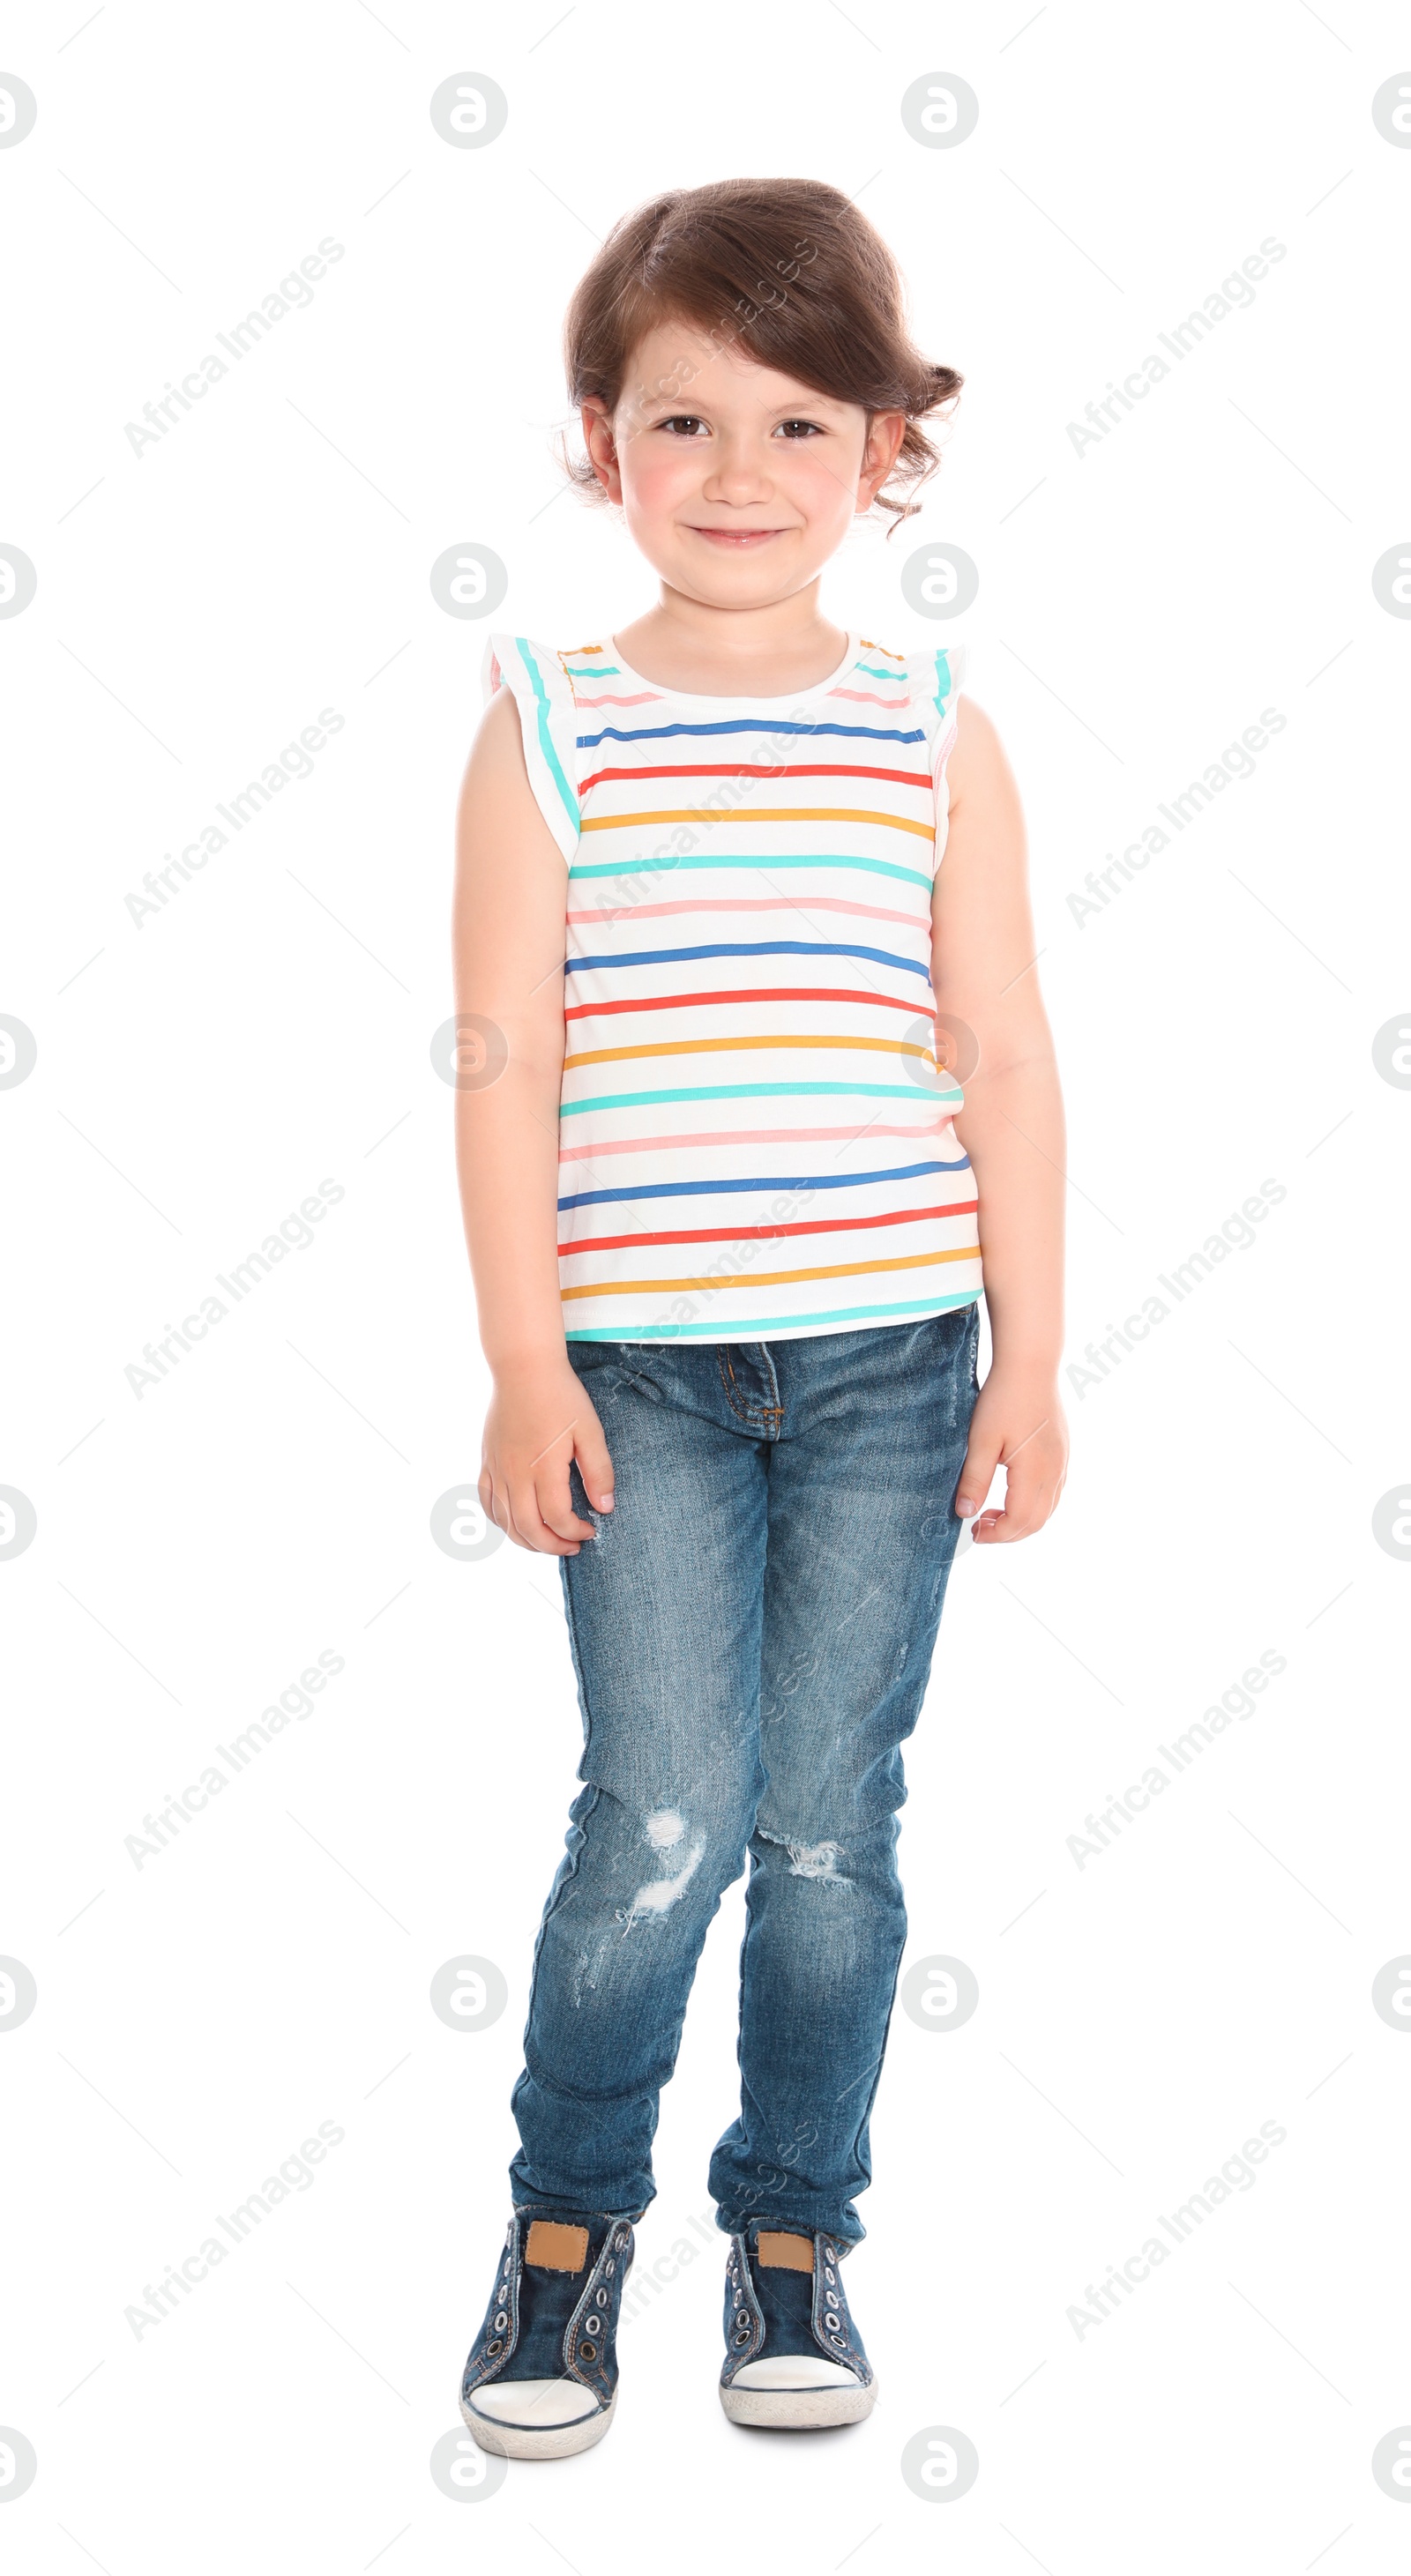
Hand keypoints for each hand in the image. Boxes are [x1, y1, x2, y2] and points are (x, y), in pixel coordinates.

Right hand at [479, 1357, 614, 1555]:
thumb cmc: (560, 1396)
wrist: (523, 1368)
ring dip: (526, 1540)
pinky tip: (516, 1523)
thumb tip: (604, 1507)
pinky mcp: (487, 1460)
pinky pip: (487, 1502)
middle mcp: (515, 1473)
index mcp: (543, 1467)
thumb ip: (598, 1471)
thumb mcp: (590, 1431)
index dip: (575, 1532)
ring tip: (547, 1541)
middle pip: (528, 1529)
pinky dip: (500, 1521)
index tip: (592, 1529)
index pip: (556, 1518)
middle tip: (573, 1547)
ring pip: (504, 1521)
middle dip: (552, 1546)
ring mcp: (497, 1468)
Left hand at [955, 1366, 1066, 1543]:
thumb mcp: (980, 1441)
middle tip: (980, 1526)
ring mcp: (1062, 1462)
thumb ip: (974, 1480)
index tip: (973, 1532)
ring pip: (1048, 1509)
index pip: (1019, 1521)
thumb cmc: (1003, 1400)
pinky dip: (1033, 1504)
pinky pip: (1053, 1492)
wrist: (1030, 1366)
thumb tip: (965, 1513)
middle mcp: (1055, 1472)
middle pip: (1037, 1522)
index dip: (996, 1535)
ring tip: (992, 1511)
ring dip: (1021, 1519)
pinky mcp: (1063, 1452)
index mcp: (1035, 1473)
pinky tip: (1012, 1492)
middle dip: (1008, 1533)